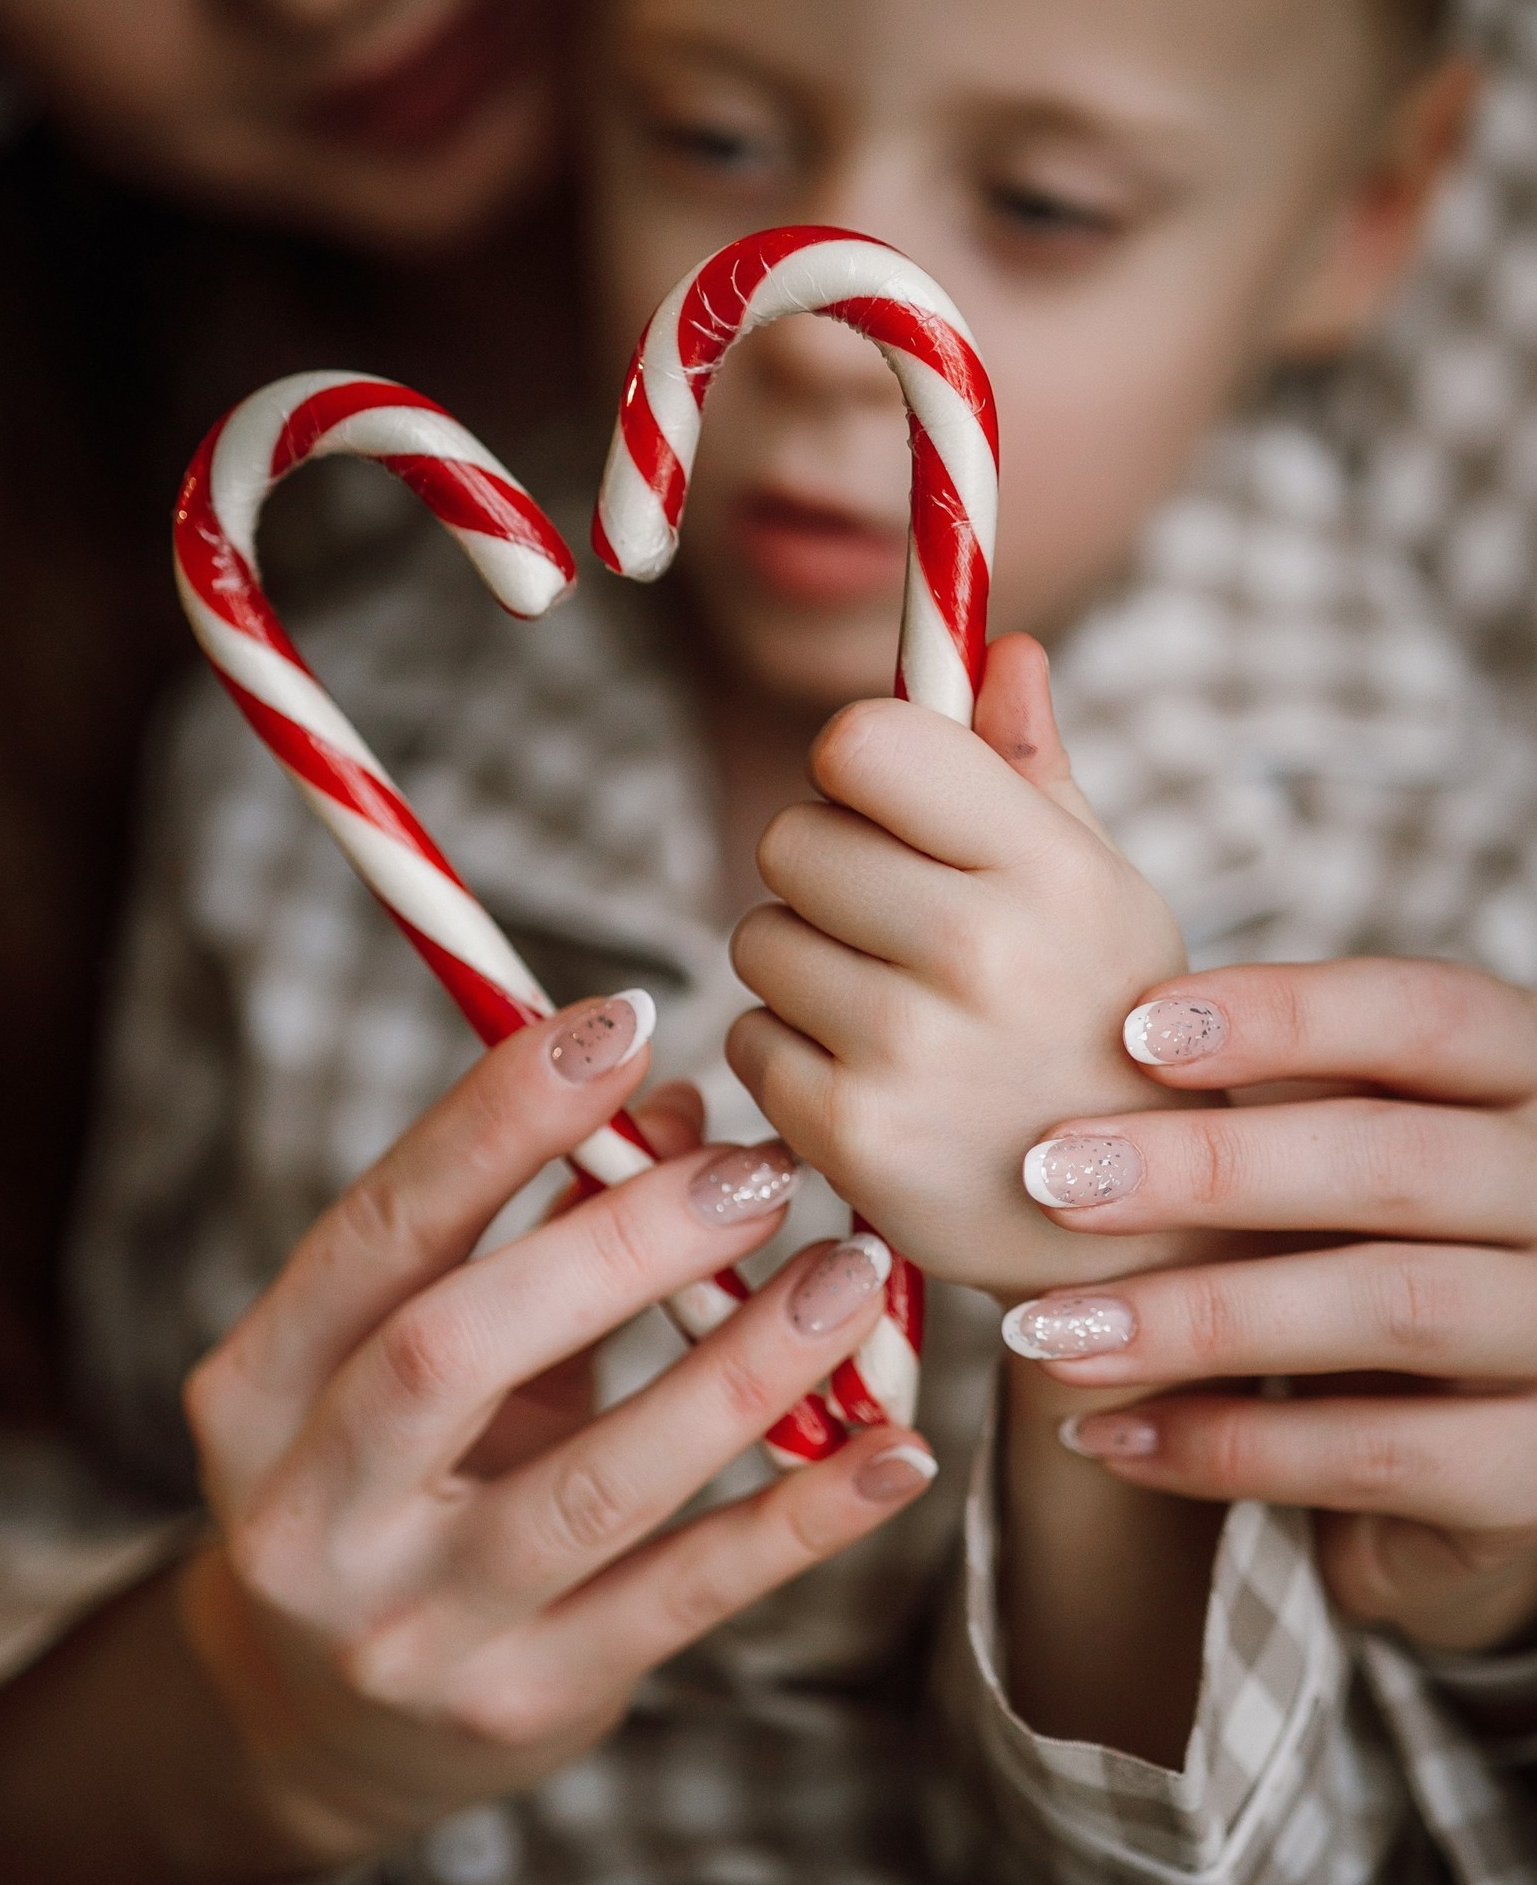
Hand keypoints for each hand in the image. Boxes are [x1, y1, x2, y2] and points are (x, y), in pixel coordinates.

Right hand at [178, 998, 936, 1863]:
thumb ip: (528, 1233)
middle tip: (760, 1166)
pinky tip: (895, 1449)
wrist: (319, 1727)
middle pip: (456, 1349)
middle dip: (619, 1241)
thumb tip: (673, 1103)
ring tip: (848, 1273)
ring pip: (589, 1487)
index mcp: (260, 1388)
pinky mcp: (523, 1706)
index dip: (497, 1120)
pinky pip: (682, 1600)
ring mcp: (412, 1628)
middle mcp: (311, 1512)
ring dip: (736, 1369)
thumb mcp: (411, 1353)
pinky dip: (799, 1520)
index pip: (378, 1232)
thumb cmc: (388, 1482)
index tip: (622, 1017)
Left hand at [727, 637, 1188, 1299]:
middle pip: (791, 840)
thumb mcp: (1103, 896)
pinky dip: (790, 1055)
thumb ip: (1033, 771)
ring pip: (756, 939)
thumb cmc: (1108, 1031)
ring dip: (802, 966)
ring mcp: (909, 1049)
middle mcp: (981, 950)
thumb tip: (1002, 646)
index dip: (852, 771)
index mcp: (1049, 867)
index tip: (882, 812)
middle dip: (823, 876)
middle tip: (890, 931)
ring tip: (893, 1013)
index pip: (867, 743)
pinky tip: (872, 1081)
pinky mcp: (850, 1136)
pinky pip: (748, 1038)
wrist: (1136, 1238)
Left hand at [1005, 959, 1536, 1653]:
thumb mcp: (1348, 1157)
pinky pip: (1378, 1456)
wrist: (1465, 1468)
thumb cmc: (1373, 1261)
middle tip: (1051, 1176)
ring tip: (1048, 1328)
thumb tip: (1096, 1023)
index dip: (1288, 1015)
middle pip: (1397, 1162)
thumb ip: (1276, 1094)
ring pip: (1387, 1305)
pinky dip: (1226, 1445)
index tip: (1132, 1029)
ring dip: (1195, 1315)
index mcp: (1534, 1083)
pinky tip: (1108, 1436)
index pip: (1431, 1015)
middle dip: (1210, 1168)